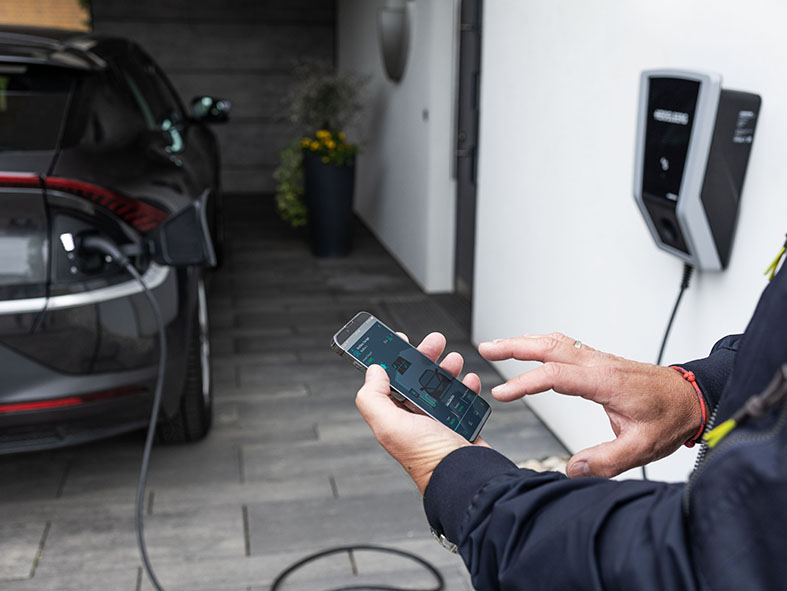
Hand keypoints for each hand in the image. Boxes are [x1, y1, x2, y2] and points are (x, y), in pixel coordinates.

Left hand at [355, 332, 488, 493]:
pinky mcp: (461, 423)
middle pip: (417, 377)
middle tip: (434, 342)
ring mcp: (438, 420)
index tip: (400, 340)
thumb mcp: (389, 426)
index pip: (388, 381)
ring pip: (441, 384)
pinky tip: (470, 382)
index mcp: (394, 417)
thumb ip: (373, 398)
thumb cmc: (429, 458)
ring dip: (447, 368)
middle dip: (425, 357)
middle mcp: (414, 418)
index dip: (392, 359)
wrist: (467, 476)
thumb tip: (373, 371)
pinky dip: (467, 387)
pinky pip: (463, 398)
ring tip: (455, 360)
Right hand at [479, 332, 701, 478]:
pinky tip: (531, 349)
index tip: (501, 393)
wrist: (693, 398)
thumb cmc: (671, 417)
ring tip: (498, 347)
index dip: (524, 383)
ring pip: (555, 341)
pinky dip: (540, 343)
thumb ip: (606, 461)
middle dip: (514, 346)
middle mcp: (599, 364)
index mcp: (606, 381)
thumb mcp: (643, 447)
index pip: (555, 376)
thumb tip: (572, 469)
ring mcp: (599, 359)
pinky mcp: (600, 361)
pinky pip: (565, 345)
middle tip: (485, 349)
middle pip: (549, 346)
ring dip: (524, 341)